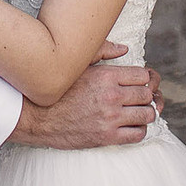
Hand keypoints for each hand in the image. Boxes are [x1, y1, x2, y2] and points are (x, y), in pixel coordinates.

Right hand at [10, 44, 160, 149]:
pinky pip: (138, 134)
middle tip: (139, 99)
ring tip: (137, 112)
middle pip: (147, 95)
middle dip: (146, 96)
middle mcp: (111, 96)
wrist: (38, 117)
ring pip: (147, 115)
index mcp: (106, 76)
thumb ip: (102, 52)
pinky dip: (139, 130)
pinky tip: (131, 125)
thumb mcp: (78, 66)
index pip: (143, 76)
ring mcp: (110, 118)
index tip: (139, 83)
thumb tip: (124, 49)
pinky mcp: (107, 136)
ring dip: (145, 113)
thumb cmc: (58, 89)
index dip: (144, 79)